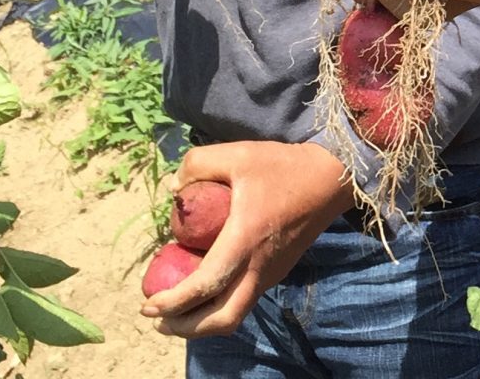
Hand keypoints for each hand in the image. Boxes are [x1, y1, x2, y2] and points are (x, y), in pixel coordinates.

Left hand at [140, 141, 353, 337]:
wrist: (330, 179)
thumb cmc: (283, 167)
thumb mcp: (237, 154)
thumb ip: (197, 164)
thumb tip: (174, 188)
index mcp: (245, 240)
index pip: (205, 285)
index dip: (173, 301)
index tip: (149, 303)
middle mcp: (259, 266)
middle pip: (222, 319)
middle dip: (186, 327)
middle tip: (159, 320)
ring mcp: (271, 273)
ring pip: (234, 314)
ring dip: (202, 321)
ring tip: (175, 311)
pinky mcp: (277, 271)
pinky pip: (244, 299)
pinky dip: (218, 305)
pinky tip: (203, 289)